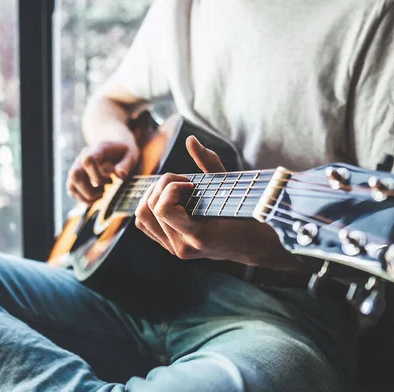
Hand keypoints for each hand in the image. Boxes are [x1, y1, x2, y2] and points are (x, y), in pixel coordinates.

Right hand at [67, 141, 138, 203]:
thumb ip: (126, 164)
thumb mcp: (131, 155)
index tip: (110, 180)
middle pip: (75, 175)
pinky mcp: (76, 176)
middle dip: (90, 190)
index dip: (97, 176)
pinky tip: (97, 196)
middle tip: (104, 190)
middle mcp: (82, 157)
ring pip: (71, 185)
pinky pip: (72, 190)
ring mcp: (77, 167)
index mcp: (97, 150)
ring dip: (86, 196)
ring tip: (101, 193)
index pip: (88, 160)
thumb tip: (120, 175)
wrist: (114, 146)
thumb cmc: (123, 152)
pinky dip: (83, 198)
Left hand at [135, 136, 292, 267]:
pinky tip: (168, 198)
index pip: (162, 209)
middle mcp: (182, 247)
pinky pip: (145, 224)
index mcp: (197, 236)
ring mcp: (174, 249)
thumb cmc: (243, 211)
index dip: (172, 188)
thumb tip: (190, 140)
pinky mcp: (169, 246)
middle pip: (150, 208)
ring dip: (154, 195)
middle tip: (184, 182)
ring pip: (143, 216)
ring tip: (174, 189)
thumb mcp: (229, 185)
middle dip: (163, 186)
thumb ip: (208, 162)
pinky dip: (150, 206)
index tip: (191, 184)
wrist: (250, 243)